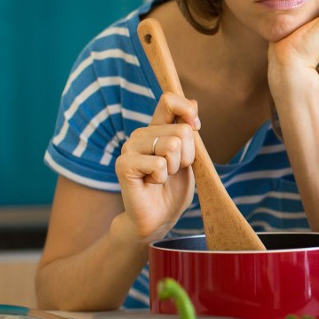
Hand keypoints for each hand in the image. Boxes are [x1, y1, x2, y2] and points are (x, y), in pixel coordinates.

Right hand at [114, 93, 199, 242]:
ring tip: (163, 177)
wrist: (160, 217)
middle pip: (182, 130)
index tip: (195, 128)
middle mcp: (141, 134)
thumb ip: (189, 130)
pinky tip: (152, 184)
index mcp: (157, 128)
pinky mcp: (123, 165)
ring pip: (172, 146)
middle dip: (188, 156)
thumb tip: (193, 103)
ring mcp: (129, 148)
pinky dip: (162, 178)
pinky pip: (158, 164)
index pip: (169, 100)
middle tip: (174, 170)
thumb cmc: (174, 188)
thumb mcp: (189, 156)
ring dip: (175, 168)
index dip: (187, 112)